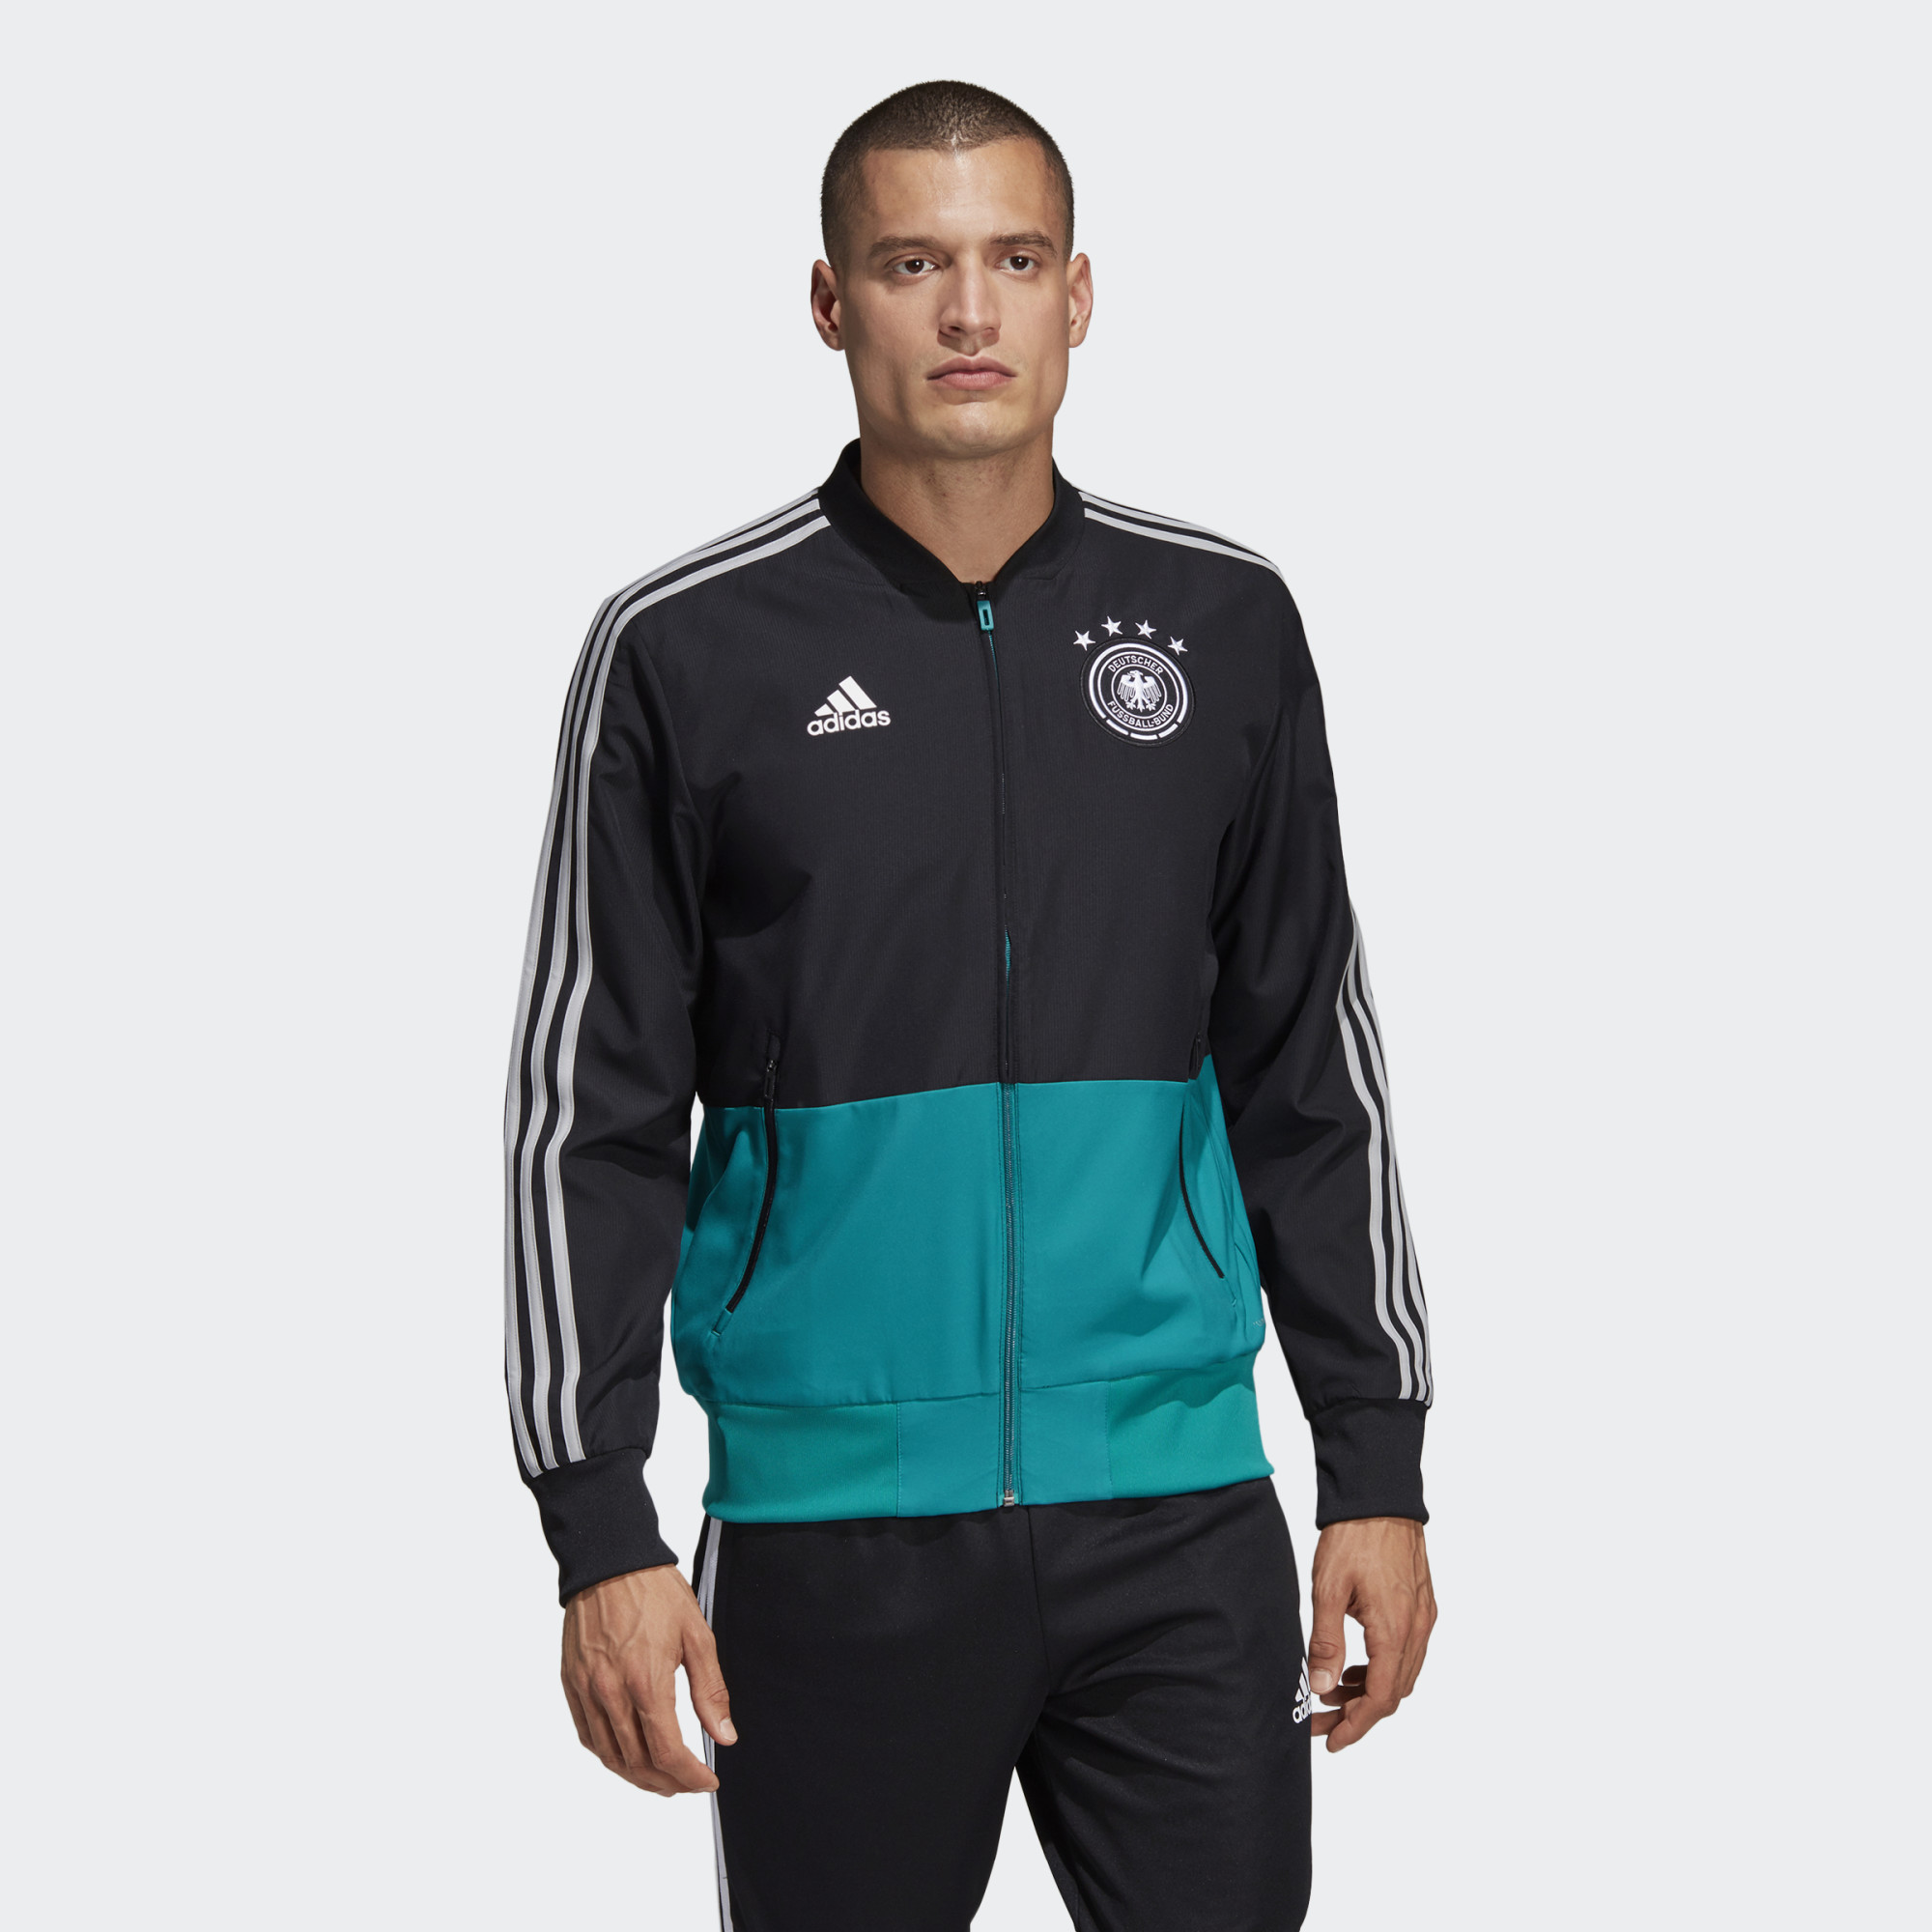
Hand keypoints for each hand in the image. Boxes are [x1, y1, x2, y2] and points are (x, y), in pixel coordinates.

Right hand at [561, 1563, 735, 1794]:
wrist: (611, 1560)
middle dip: (667, 1783)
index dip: (690, 1777)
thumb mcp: (697, 1636)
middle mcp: (611, 1693)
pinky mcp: (571, 1683)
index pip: (667, 1753)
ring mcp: (587, 1690)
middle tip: (689, 1783)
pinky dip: (608, 1755)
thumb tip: (725, 1737)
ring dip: (637, 1777)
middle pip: (637, 1763)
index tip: (708, 1780)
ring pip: (609, 1756)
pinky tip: (627, 1755)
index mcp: (646, 1682)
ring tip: (662, 1779)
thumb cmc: (656, 1592)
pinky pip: (588, 1735)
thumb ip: (710, 1691)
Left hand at [1306, 1517, 1435, 1751]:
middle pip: (1393, 1694)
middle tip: (1322, 1720)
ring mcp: (1423, 1618)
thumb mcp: (1328, 1590)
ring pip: (1402, 1675)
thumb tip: (1322, 1686)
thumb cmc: (1353, 1537)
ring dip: (1370, 1691)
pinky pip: (1407, 1653)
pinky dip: (1383, 1668)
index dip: (1356, 1727)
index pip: (1380, 1699)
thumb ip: (1326, 1642)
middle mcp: (1417, 1630)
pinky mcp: (1422, 1605)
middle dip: (1358, 1714)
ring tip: (1333, 1691)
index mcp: (1395, 1631)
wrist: (1381, 1496)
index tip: (1332, 1740)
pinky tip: (1357, 1664)